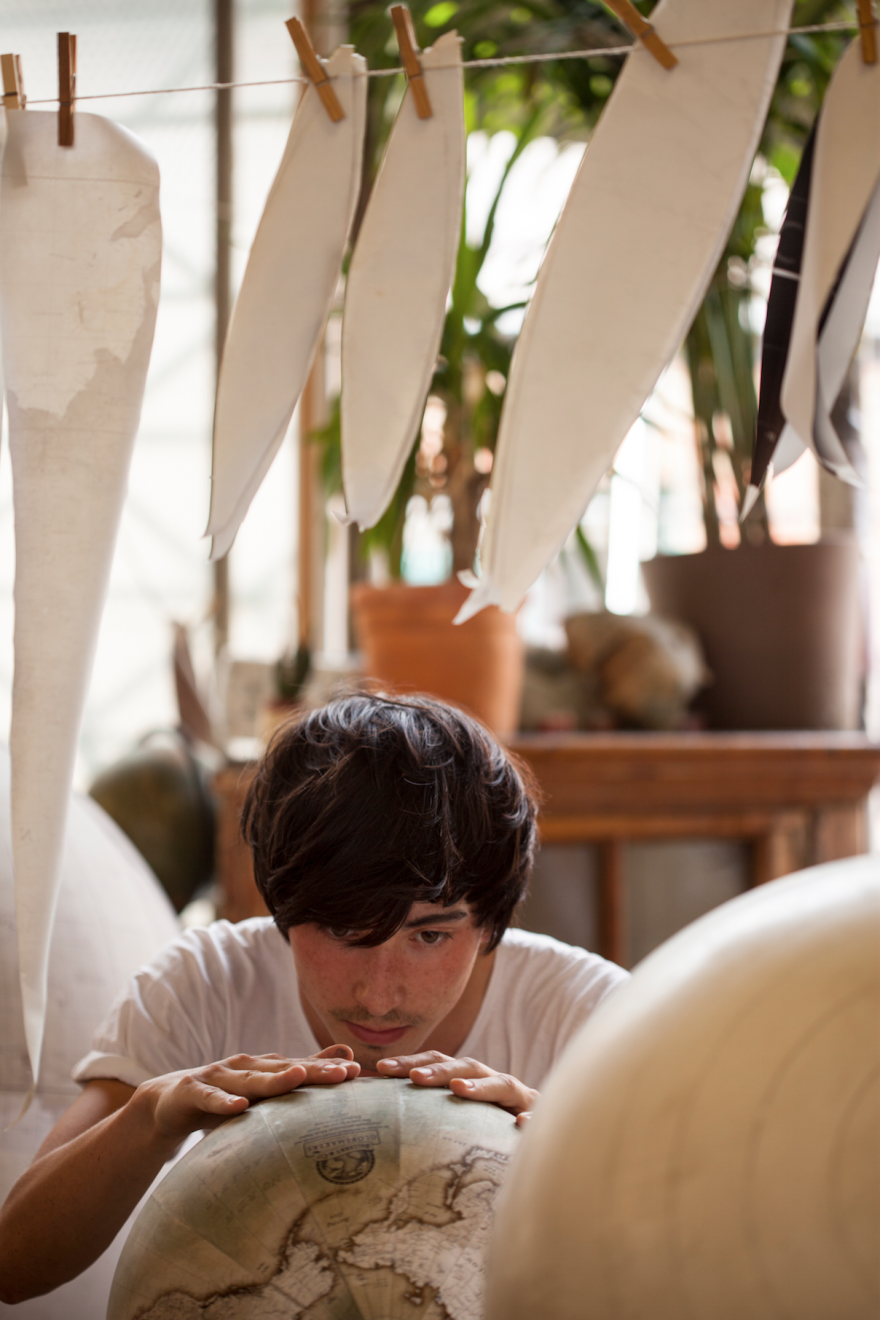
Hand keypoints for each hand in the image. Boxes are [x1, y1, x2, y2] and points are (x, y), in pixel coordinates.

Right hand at [135, 1046, 359, 1143]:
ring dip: (273, 1079)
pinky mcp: (192, 1092)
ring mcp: (217, 1077)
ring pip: (249, 1080)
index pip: (300, 1069)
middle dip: (312, 1071)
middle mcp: (244, 1067)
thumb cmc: (224, 1097)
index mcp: (262, 1068)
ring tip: (297, 1078)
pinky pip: (209, 1098)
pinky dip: (223, 1102)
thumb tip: (346, 1057)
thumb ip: (301, 1074)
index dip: (327, 1070)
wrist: (168, 1102)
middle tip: (342, 1074)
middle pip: (282, 1070)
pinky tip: (238, 1108)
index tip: (357, 1073)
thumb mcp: (261, 1090)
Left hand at [376, 1052, 536, 1127]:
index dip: (411, 1062)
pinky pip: (536, 1115)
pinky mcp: (540, 1115)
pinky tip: (521, 1124)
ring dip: (480, 1086)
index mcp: (470, 1080)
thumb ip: (428, 1114)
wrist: (543, 1136)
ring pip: (501, 1083)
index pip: (438, 1063)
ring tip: (459, 1089)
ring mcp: (519, 1097)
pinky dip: (529, 1117)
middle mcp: (493, 1081)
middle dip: (439, 1070)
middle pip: (466, 1066)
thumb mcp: (458, 1119)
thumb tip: (377, 1113)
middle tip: (413, 1078)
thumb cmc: (488, 1130)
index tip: (380, 1069)